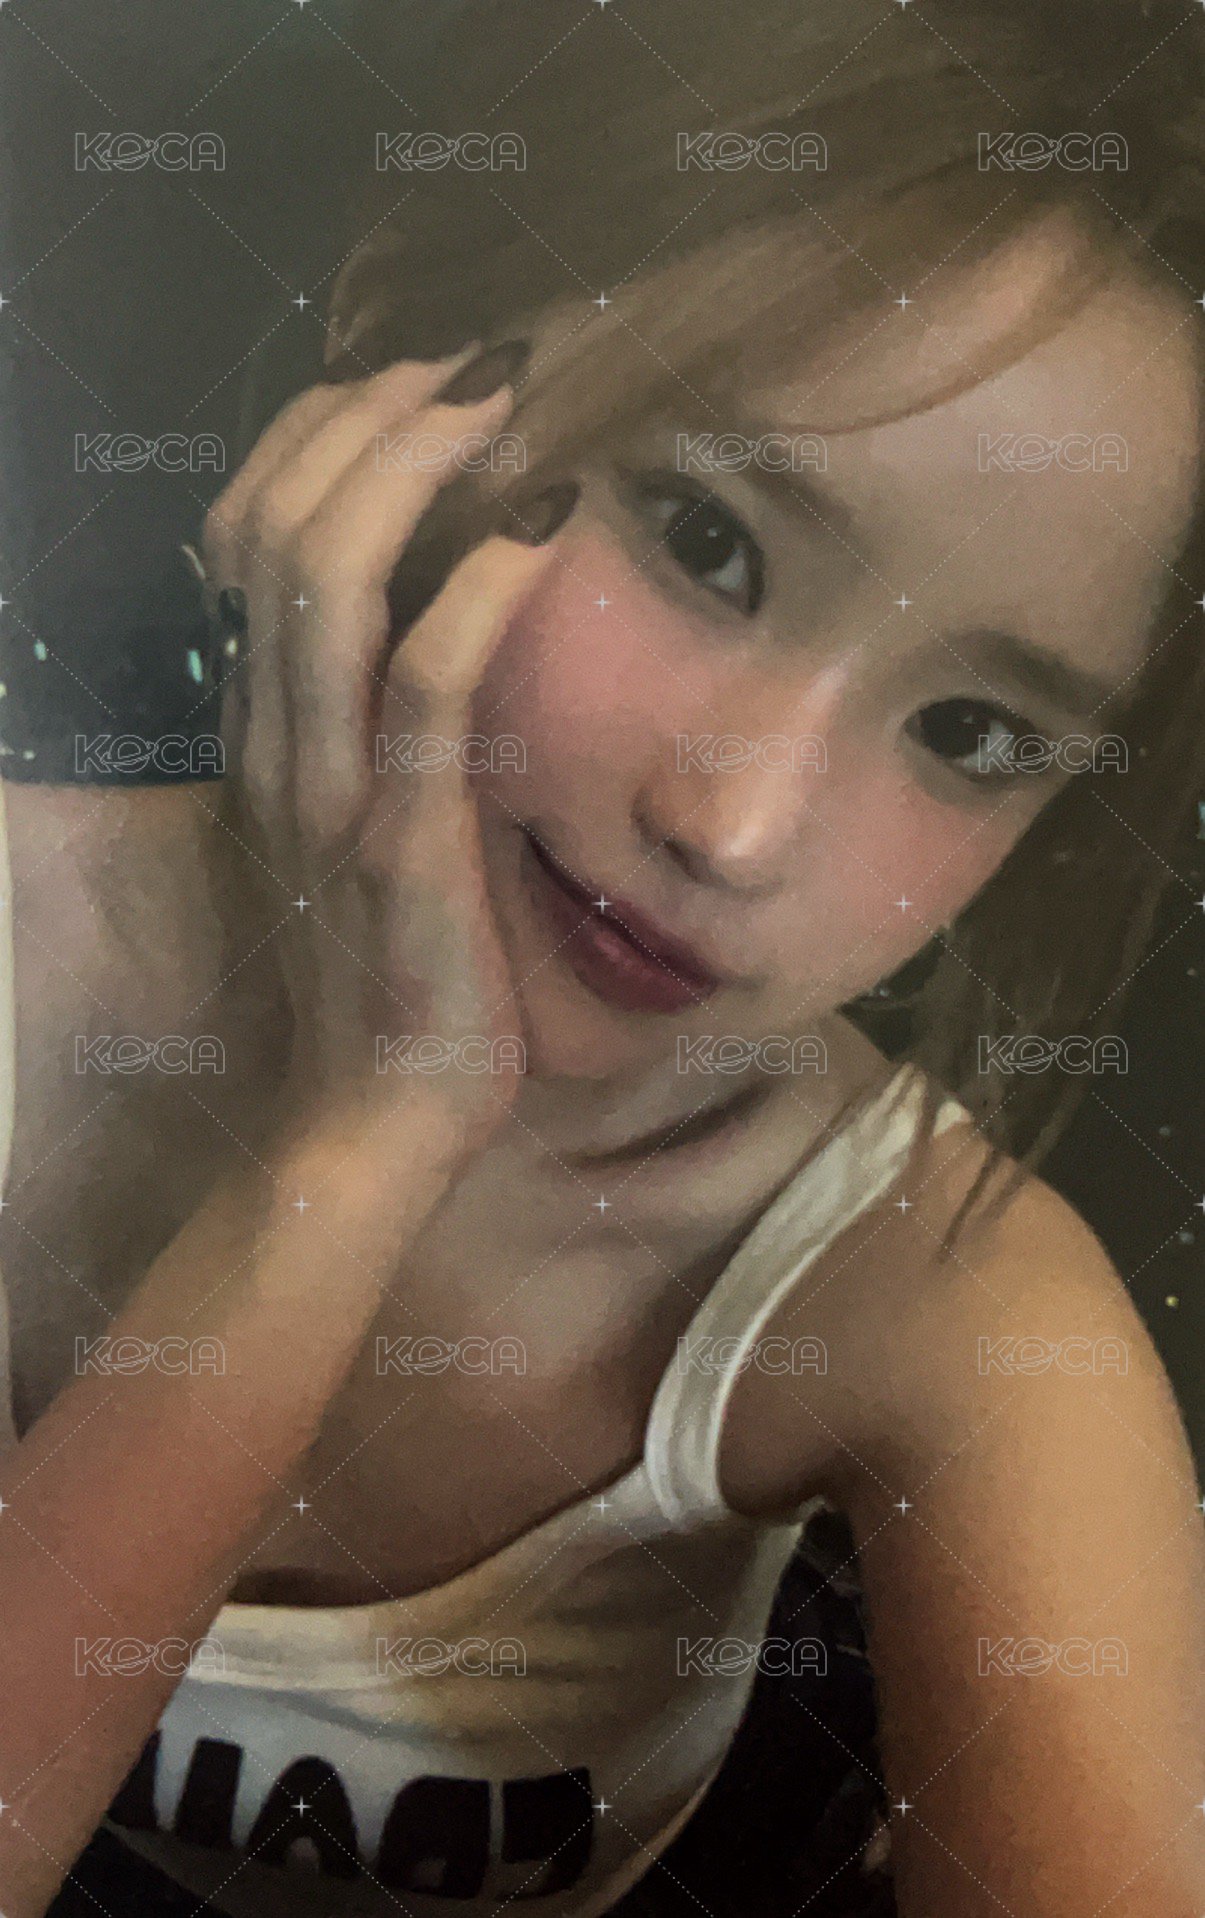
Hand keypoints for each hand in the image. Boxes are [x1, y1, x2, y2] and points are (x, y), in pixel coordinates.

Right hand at [200, 346, 576, 1167]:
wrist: (370, 1122)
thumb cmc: (393, 979)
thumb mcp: (366, 830)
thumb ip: (376, 731)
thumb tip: (450, 624)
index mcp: (266, 728)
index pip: (252, 533)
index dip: (323, 434)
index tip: (416, 387)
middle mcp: (275, 739)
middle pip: (279, 522)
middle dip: (371, 415)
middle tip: (473, 365)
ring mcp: (326, 786)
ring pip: (327, 574)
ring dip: (413, 462)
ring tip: (500, 400)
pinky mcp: (397, 840)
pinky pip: (426, 681)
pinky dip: (482, 583)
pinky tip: (545, 522)